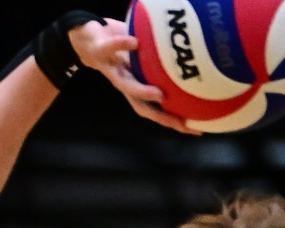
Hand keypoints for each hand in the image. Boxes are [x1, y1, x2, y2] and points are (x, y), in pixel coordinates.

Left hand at [70, 19, 195, 135]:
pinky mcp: (100, 53)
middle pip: (141, 106)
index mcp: (135, 89)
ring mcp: (112, 71)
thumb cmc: (122, 51)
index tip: (194, 129)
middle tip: (181, 124)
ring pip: (125, 84)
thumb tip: (196, 67)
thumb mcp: (143, 58)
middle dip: (161, 117)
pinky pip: (111, 48)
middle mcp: (124, 84)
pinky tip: (135, 43)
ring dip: (141, 91)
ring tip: (159, 95)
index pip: (155, 110)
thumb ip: (161, 64)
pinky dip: (123, 45)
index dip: (173, 121)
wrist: (89, 40)